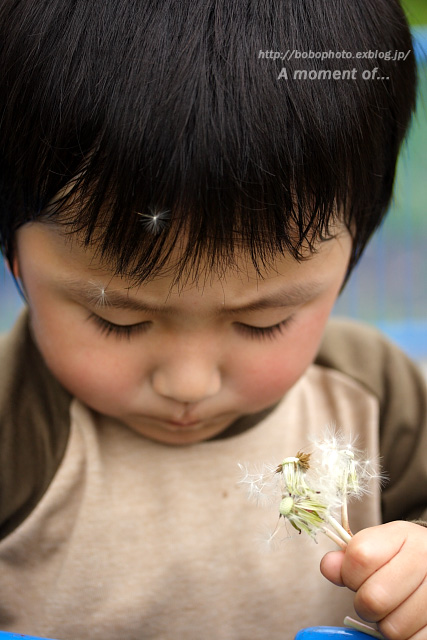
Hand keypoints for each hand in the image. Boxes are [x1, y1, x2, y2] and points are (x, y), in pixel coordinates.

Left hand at [320, 521, 426, 639]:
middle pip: (373, 599)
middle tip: (375, 595)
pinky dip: (405, 636)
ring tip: (395, 606)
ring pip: (392, 628)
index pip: (359, 557)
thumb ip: (349, 557)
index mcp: (402, 536)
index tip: (357, 574)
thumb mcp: (377, 546)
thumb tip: (327, 566)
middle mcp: (424, 559)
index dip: (349, 573)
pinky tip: (410, 618)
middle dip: (365, 604)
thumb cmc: (402, 556)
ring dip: (386, 623)